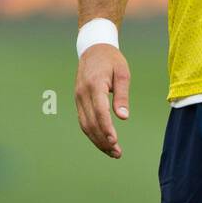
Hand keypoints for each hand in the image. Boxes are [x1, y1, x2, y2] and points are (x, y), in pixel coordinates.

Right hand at [75, 44, 130, 158]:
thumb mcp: (123, 73)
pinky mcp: (78, 101)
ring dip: (98, 141)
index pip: (99, 111)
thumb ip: (122, 95)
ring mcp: (78, 98)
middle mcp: (83, 93)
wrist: (93, 49)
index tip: (115, 141)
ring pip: (85, 125)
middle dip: (103, 140)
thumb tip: (123, 117)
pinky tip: (103, 142)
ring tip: (112, 153)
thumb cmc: (112, 60)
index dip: (106, 128)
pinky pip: (83, 121)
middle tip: (117, 153)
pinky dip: (93, 133)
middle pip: (90, 122)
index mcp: (94, 85)